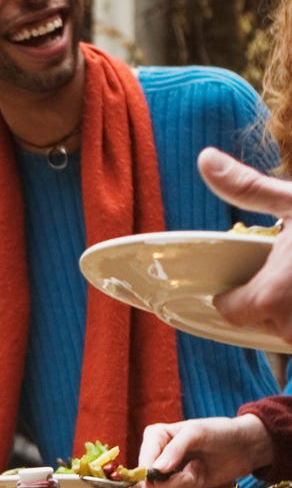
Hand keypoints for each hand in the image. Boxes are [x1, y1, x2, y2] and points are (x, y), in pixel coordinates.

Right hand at [137, 414, 273, 487]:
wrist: (245, 446)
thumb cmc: (220, 432)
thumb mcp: (197, 433)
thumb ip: (175, 449)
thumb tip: (156, 470)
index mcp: (155, 437)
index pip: (143, 462)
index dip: (153, 473)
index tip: (170, 472)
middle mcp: (157, 456)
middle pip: (151, 484)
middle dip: (177, 481)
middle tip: (195, 467)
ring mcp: (168, 474)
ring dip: (188, 485)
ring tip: (200, 468)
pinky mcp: (181, 486)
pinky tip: (202, 475)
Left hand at [197, 147, 291, 342]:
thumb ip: (248, 188)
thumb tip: (204, 159)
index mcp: (268, 296)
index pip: (228, 309)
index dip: (233, 291)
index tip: (242, 276)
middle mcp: (287, 327)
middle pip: (258, 319)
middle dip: (269, 295)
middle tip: (291, 268)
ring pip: (286, 329)